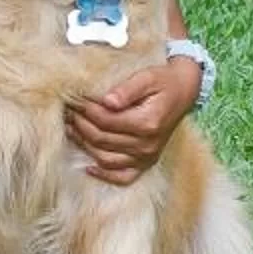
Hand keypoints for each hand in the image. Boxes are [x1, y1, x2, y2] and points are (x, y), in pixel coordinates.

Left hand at [65, 60, 196, 185]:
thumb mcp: (148, 77)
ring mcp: (146, 156)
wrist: (184, 92)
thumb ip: (127, 89)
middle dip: (80, 124)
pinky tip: (88, 167)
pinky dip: (104, 175)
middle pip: (102, 139)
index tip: (75, 99)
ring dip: (84, 145)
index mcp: (147, 122)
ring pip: (106, 158)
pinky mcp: (146, 162)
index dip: (87, 110)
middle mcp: (147, 144)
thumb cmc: (164, 82)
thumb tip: (106, 102)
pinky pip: (123, 176)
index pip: (106, 120)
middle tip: (69, 110)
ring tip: (71, 128)